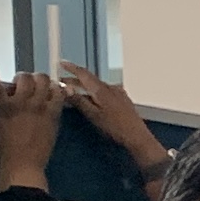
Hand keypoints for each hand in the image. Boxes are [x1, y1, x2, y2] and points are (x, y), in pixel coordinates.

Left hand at [0, 69, 63, 188]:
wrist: (22, 165)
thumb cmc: (39, 151)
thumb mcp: (54, 129)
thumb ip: (55, 111)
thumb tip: (58, 96)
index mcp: (52, 110)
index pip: (56, 88)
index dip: (52, 86)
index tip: (48, 89)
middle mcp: (38, 103)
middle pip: (41, 78)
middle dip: (38, 79)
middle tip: (32, 86)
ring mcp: (20, 104)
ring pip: (24, 78)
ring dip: (22, 78)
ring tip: (18, 84)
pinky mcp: (4, 107)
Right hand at [57, 65, 170, 181]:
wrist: (137, 136)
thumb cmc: (114, 128)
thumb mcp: (93, 116)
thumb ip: (79, 101)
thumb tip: (65, 88)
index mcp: (101, 89)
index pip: (84, 74)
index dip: (71, 68)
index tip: (61, 64)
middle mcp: (110, 87)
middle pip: (90, 80)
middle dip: (75, 80)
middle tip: (62, 81)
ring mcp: (118, 93)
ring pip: (97, 86)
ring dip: (84, 86)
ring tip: (74, 91)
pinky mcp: (123, 99)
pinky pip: (105, 91)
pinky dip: (95, 92)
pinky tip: (92, 98)